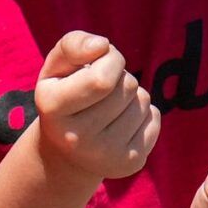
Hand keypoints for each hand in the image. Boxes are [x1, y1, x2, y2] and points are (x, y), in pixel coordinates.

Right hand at [32, 33, 158, 184]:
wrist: (67, 152)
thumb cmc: (64, 95)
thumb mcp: (58, 66)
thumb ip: (73, 44)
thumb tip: (102, 46)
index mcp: (53, 108)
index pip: (102, 78)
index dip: (110, 60)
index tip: (98, 63)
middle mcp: (76, 138)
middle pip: (127, 86)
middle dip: (120, 78)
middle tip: (101, 91)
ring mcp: (105, 155)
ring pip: (143, 100)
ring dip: (131, 96)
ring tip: (109, 109)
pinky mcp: (130, 163)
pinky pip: (154, 117)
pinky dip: (142, 113)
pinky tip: (120, 124)